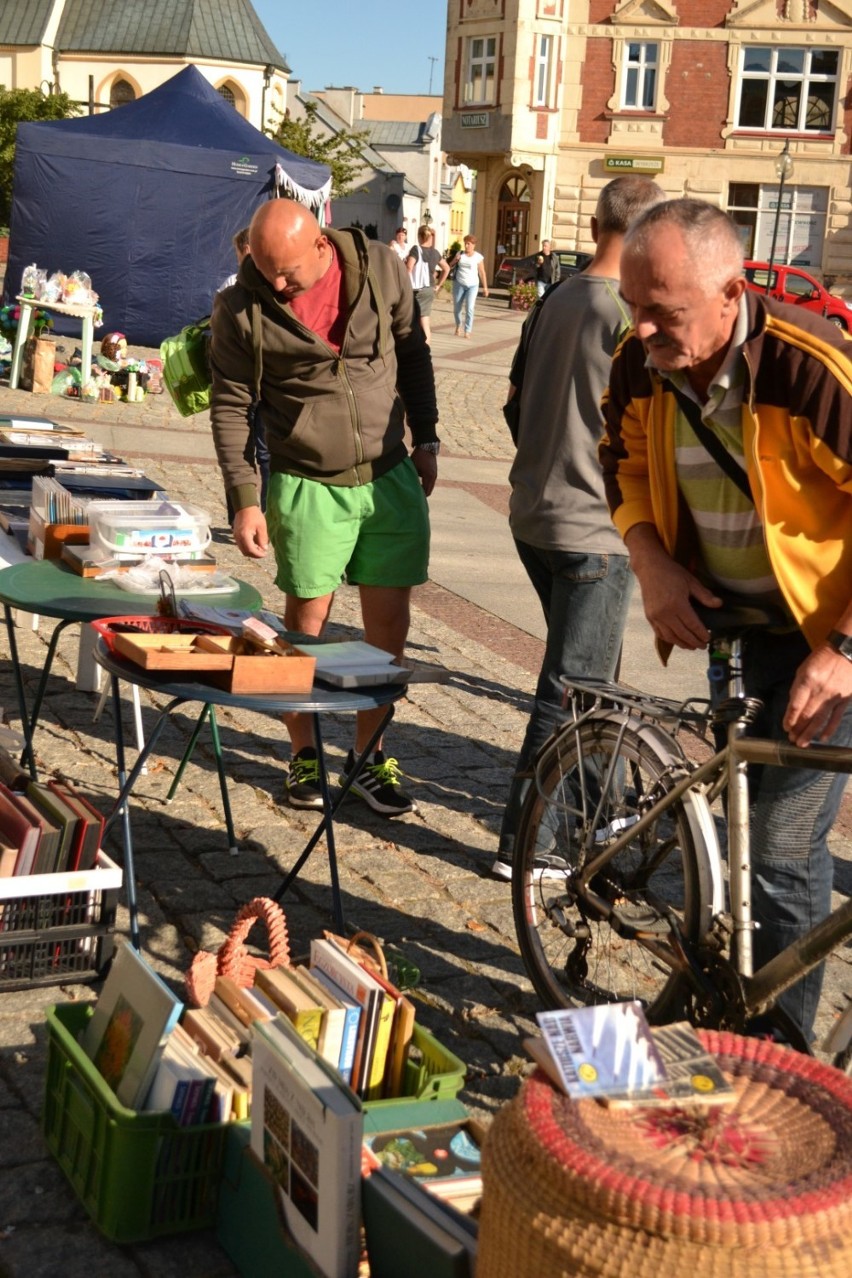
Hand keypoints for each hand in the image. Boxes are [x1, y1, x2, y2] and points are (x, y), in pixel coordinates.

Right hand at [232, 506, 268, 558]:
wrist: (244, 506)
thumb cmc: (254, 515)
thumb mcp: (262, 527)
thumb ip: (263, 539)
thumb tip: (264, 549)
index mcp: (244, 536)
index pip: (251, 550)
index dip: (258, 554)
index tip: (265, 554)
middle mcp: (238, 538)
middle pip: (245, 552)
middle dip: (254, 554)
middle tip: (263, 551)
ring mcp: (235, 536)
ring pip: (243, 549)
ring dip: (251, 551)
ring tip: (259, 547)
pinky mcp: (235, 535)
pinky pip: (241, 545)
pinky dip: (247, 547)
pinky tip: (254, 543)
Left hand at [411, 448, 437, 496]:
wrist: (427, 447)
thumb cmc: (418, 456)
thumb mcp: (413, 467)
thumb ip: (412, 477)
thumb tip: (409, 486)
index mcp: (428, 476)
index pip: (425, 491)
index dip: (419, 496)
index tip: (413, 498)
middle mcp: (433, 477)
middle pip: (429, 491)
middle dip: (422, 495)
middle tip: (414, 498)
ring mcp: (435, 475)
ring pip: (430, 488)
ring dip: (424, 490)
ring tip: (416, 492)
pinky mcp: (434, 473)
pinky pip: (430, 483)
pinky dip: (426, 486)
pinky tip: (419, 486)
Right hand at [626, 525, 721, 648]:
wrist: (650, 568)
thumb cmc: (672, 573)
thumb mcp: (691, 581)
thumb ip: (704, 595)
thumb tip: (719, 604)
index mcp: (677, 604)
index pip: (692, 624)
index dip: (701, 634)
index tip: (708, 639)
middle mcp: (665, 613)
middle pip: (682, 634)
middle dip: (694, 642)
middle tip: (703, 646)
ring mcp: (656, 616)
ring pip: (670, 637)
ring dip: (682, 644)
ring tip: (691, 646)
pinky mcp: (649, 617)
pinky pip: (660, 633)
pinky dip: (669, 639)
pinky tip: (677, 640)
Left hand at [783, 645, 851, 745]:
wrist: (846, 651)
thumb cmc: (821, 659)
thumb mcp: (803, 669)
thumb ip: (798, 688)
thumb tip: (793, 707)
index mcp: (807, 681)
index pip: (796, 705)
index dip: (789, 719)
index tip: (786, 728)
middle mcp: (820, 690)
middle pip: (807, 715)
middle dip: (798, 730)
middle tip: (792, 740)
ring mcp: (834, 696)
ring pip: (820, 719)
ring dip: (810, 733)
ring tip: (802, 743)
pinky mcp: (845, 699)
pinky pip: (836, 717)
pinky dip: (829, 729)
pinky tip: (823, 738)